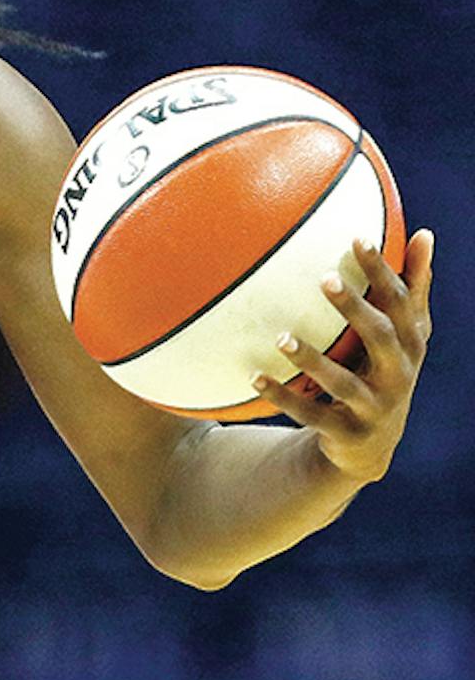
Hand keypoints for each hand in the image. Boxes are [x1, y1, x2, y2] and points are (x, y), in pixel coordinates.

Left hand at [254, 230, 434, 484]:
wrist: (369, 446)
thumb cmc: (382, 371)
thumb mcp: (401, 335)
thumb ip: (411, 288)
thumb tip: (424, 232)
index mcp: (410, 345)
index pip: (400, 303)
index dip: (383, 271)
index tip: (358, 238)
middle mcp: (398, 375)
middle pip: (380, 337)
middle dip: (355, 308)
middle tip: (324, 278)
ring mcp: (373, 407)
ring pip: (343, 383)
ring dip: (311, 360)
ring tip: (280, 337)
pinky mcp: (344, 432)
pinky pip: (310, 414)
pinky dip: (282, 397)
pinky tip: (254, 378)